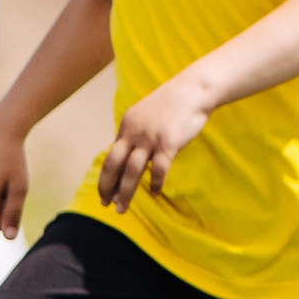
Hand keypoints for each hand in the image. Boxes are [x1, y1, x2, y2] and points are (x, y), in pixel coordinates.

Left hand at [97, 75, 213, 211]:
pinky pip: (158, 169)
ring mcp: (149, 138)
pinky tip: (153, 193)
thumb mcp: (146, 115)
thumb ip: (137, 132)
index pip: (111, 155)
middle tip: (105, 203)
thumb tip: (132, 152)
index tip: (105, 191)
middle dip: (107, 186)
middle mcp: (133, 132)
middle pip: (113, 164)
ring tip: (121, 208)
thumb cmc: (173, 104)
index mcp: (126, 125)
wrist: (193, 90)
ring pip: (132, 171)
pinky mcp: (168, 143)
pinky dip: (154, 183)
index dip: (107, 176)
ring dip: (125, 192)